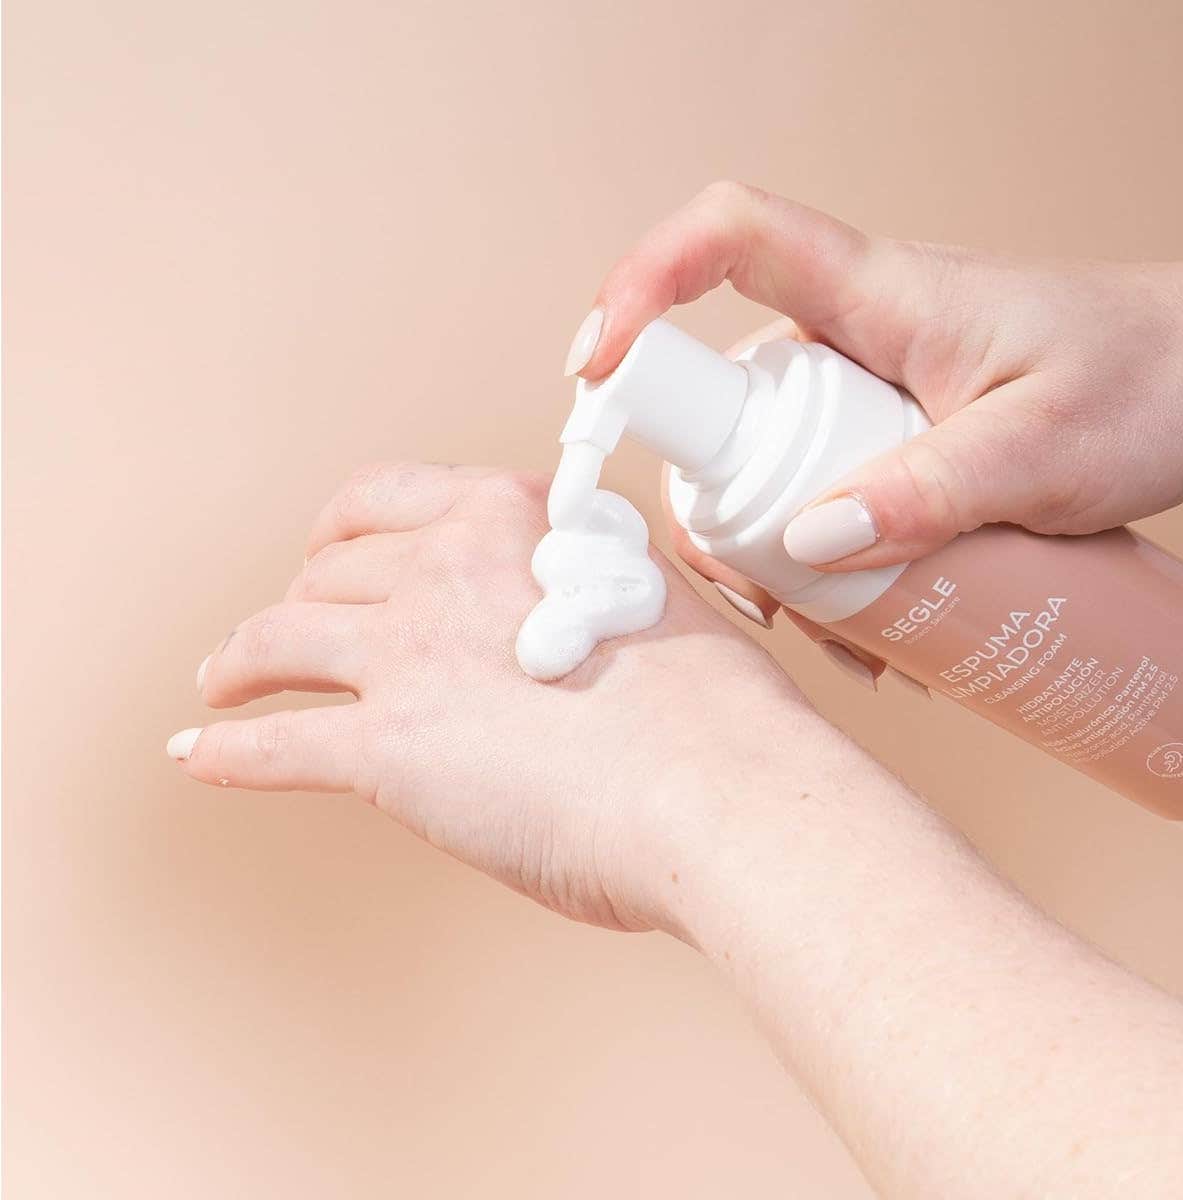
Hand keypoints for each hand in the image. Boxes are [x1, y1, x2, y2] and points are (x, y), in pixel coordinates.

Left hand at [167, 463, 809, 932]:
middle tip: (292, 634)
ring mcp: (407, 654)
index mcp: (511, 517)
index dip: (343, 529)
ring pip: (277, 638)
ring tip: (222, 682)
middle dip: (301, 599)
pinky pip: (272, 744)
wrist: (723, 787)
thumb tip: (568, 609)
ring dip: (238, 660)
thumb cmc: (716, 709)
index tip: (332, 551)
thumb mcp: (650, 597)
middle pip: (329, 572)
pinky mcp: (384, 749)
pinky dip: (224, 750)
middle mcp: (445, 566)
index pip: (386, 498)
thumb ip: (583, 586)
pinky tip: (197, 754)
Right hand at [566, 181, 1182, 580]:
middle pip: (722, 392)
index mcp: (876, 294)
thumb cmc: (1150, 379)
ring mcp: (864, 390)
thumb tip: (806, 544)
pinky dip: (819, 559)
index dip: (641, 284)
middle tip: (760, 596)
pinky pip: (815, 488)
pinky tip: (871, 623)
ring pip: (766, 460)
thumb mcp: (1044, 450)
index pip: (726, 238)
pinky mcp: (886, 436)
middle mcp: (851, 335)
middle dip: (710, 500)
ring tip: (840, 634)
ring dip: (771, 551)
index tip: (596, 367)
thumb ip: (929, 494)